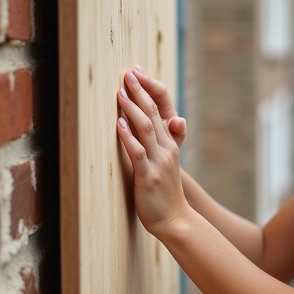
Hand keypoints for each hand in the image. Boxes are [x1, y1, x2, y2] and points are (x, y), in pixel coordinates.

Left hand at [117, 68, 188, 236]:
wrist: (175, 220)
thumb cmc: (164, 194)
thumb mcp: (164, 164)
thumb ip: (157, 144)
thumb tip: (146, 125)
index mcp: (169, 144)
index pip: (160, 110)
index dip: (148, 91)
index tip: (136, 74)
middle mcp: (166, 148)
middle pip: (154, 113)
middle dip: (140, 92)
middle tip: (128, 74)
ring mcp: (159, 161)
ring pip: (146, 128)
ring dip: (132, 108)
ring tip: (120, 92)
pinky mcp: (149, 176)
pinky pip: (138, 152)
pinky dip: (128, 137)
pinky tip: (118, 124)